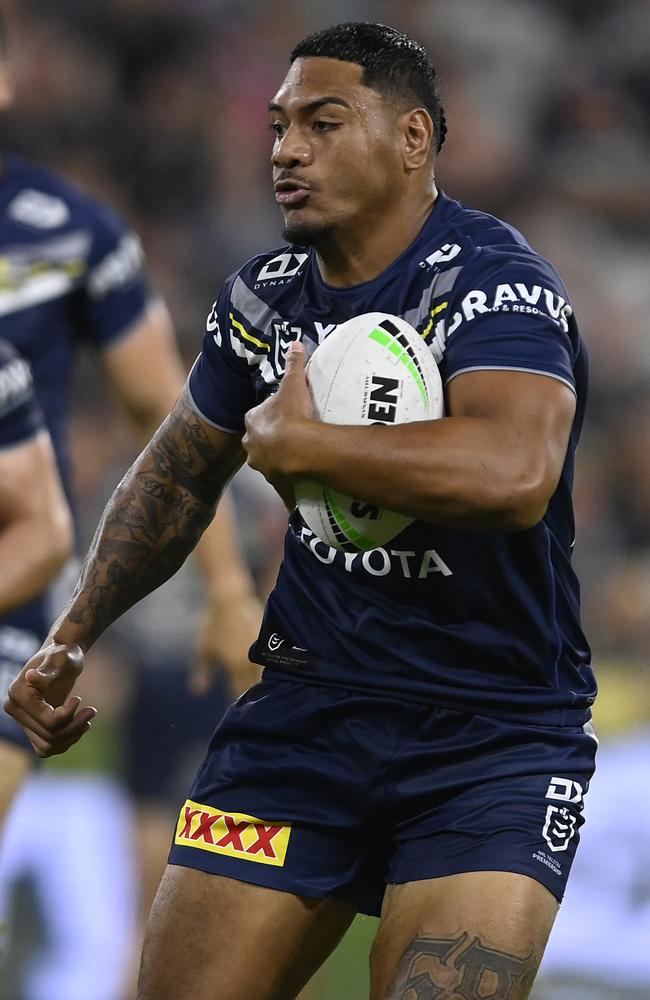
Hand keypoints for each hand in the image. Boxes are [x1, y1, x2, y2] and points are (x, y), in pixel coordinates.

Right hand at [3, 642, 96, 756]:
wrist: (62, 657)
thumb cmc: (64, 655)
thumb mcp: (61, 659)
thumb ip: (48, 671)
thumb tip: (31, 676)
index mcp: (18, 694)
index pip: (48, 722)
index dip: (69, 716)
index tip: (79, 699)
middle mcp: (15, 710)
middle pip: (49, 736)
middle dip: (75, 726)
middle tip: (91, 711)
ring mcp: (22, 720)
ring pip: (48, 746)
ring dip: (72, 736)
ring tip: (87, 718)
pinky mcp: (32, 727)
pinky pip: (47, 748)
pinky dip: (65, 741)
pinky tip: (80, 727)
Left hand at [191, 590, 263, 698]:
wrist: (230, 600)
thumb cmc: (213, 625)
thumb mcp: (204, 649)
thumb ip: (202, 673)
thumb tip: (197, 692)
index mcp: (234, 665)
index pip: (238, 692)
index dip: (238, 702)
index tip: (238, 713)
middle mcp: (251, 661)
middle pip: (255, 686)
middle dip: (253, 698)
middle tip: (253, 708)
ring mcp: (262, 651)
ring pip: (267, 675)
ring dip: (264, 685)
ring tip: (265, 695)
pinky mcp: (269, 642)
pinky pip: (271, 662)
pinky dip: (270, 671)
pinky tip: (271, 674)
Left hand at [243, 341, 313, 508]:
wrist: (299, 449)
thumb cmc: (293, 415)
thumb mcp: (293, 385)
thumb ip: (294, 364)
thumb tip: (295, 342)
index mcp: (253, 421)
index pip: (257, 416)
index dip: (270, 414)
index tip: (284, 414)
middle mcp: (251, 445)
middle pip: (259, 441)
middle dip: (270, 440)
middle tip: (291, 436)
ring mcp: (263, 467)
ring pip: (267, 464)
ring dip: (278, 462)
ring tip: (296, 459)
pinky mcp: (277, 483)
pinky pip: (283, 489)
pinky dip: (288, 491)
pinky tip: (297, 494)